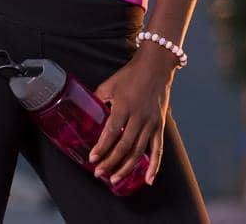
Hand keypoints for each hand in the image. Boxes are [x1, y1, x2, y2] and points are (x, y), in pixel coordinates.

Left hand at [87, 47, 176, 185]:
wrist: (155, 66)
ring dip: (126, 168)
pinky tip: (147, 180)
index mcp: (124, 106)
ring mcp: (151, 122)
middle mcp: (139, 116)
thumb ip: (98, 100)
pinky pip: (158, 149)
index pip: (111, 132)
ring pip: (139, 151)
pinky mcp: (160, 125)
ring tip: (114, 179)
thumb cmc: (130, 75)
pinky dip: (154, 166)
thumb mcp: (110, 85)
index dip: (101, 147)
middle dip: (111, 162)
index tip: (92, 158)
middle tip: (99, 173)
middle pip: (124, 146)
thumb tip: (85, 113)